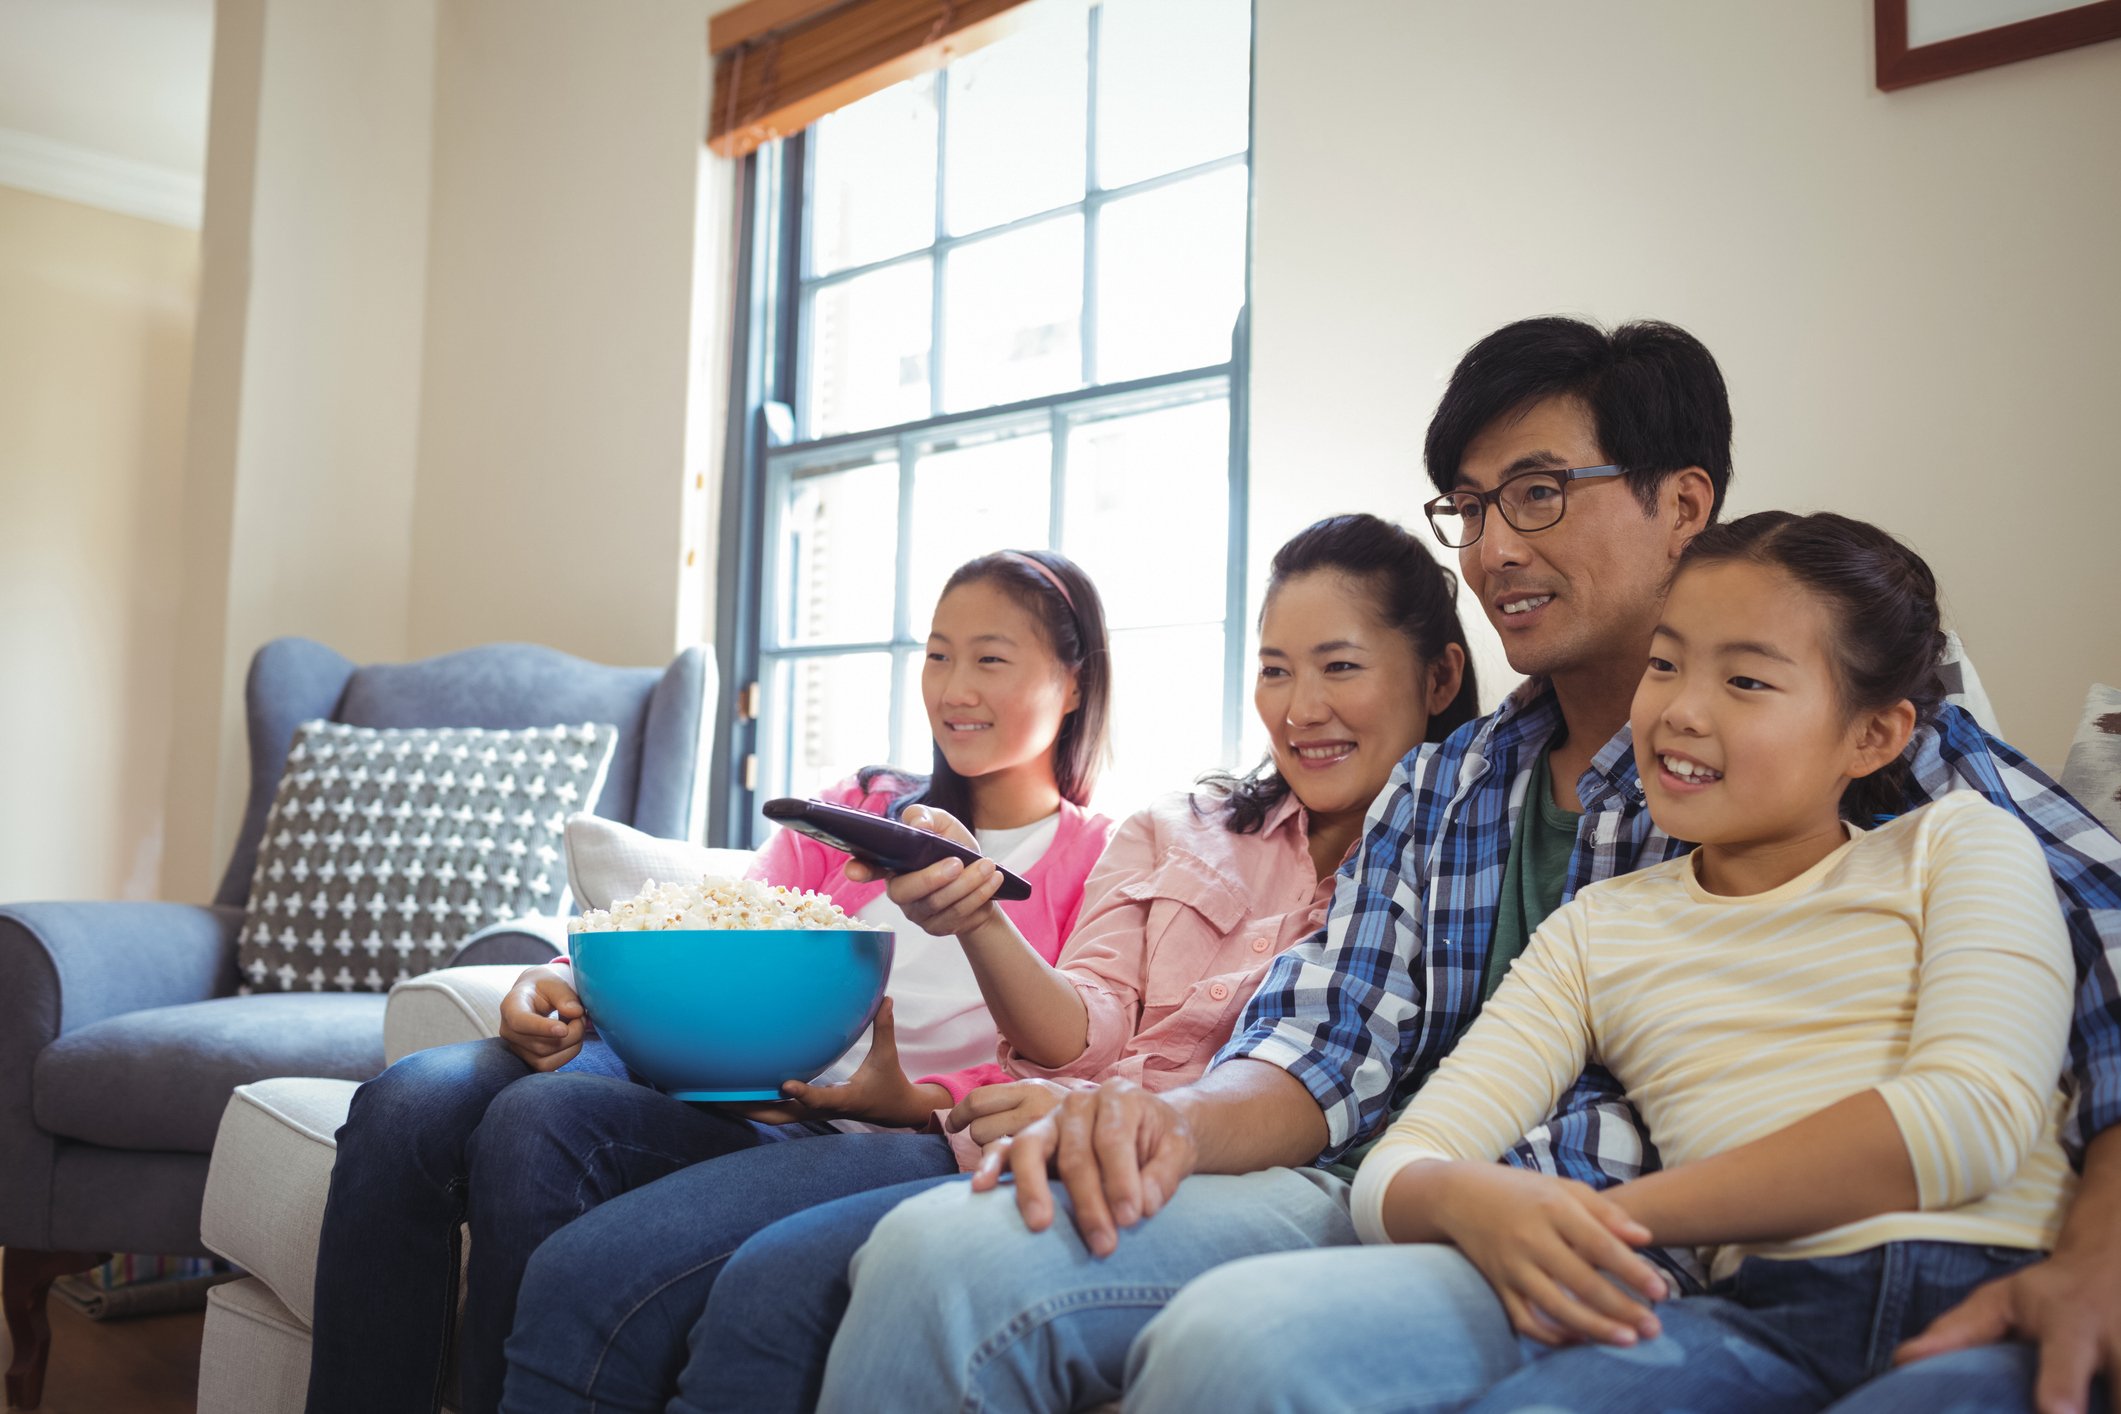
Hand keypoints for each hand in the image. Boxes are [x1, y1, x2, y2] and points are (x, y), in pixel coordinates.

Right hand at [498, 964, 587, 1069]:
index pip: (520, 1022)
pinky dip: (567, 1054)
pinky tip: (572, 1039)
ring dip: (572, 1046)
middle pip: (540, 1045)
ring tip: (578, 1025)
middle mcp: (508, 1031)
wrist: (535, 995)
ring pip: (546, 1060)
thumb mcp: (555, 982)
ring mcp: (516, 1048)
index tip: (564, 1029)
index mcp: (510, 1006)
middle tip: (582, 1015)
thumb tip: (575, 1013)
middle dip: (571, 1034)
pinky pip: (549, 1067)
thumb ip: (565, 995)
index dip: (542, 1028)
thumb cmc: (545, 987)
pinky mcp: (528, 1060)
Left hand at [730, 999, 947, 1129]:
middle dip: (752, 1108)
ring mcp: (813, 1112)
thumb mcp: (887, 1055)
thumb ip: (884, 1027)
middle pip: (781, 1115)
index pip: (820, 1098)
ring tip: (718, 1097)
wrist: (893, 1111)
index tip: (787, 1084)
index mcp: (844, 1098)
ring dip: (748, 1108)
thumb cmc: (889, 1082)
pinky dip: (757, 1104)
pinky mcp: (808, 1111)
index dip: (804, 1093)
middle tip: (723, 1097)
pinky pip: (778, 1110)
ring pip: (773, 1115)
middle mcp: (823, 1109)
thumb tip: (886, 997)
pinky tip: (739, 1094)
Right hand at [843, 806, 1004, 937]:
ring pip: (936, 903)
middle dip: (932, 877)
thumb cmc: (955, 849)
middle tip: (958, 863)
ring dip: (966, 884)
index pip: (868, 867)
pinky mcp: (938, 926)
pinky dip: (978, 896)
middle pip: (905, 891)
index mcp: (894, 864)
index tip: (853, 871)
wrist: (983, 881)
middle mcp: (900, 890)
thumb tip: (918, 827)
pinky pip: (956, 915)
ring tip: (987, 866)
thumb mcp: (943, 824)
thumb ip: (925, 817)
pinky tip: (992, 881)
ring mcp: (917, 912)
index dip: (859, 870)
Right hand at [970, 1078, 1195, 1257]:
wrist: (1147, 1129)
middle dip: (1088, 1202)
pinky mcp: (1031, 1140)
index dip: (1121, 1179)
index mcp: (1118, 1096)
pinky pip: (1004, 1148)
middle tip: (1104, 1245)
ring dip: (1034, 1188)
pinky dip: (991, 1166)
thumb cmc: (1161, 1141)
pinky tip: (982, 1188)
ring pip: (1031, 1147)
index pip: (1113, 1138)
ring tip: (1040, 1224)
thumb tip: (1144, 1206)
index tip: (1132, 1217)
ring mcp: (1049, 1120)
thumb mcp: (1179, 1150)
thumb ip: (1165, 1175)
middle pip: (1076, 1153)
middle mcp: (1078, 1104)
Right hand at [1427, 1163, 1667, 1346]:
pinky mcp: (1498, 1286)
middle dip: (1621, 1308)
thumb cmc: (1522, 1190)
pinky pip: (1526, 1320)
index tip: (1661, 1291)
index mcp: (1551, 1207)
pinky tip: (1581, 1339)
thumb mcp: (1563, 1188)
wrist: (1458, 1195)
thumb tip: (1646, 1239)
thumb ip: (1605, 1212)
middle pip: (1580, 1281)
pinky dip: (1553, 1336)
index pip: (1598, 1244)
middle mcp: (1530, 1238)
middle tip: (1653, 1327)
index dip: (1631, 1270)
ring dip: (1594, 1328)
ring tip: (1627, 1340)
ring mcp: (1511, 1265)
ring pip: (1555, 1307)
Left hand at [1895, 1249, 2120, 1413]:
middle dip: (2111, 1409)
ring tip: (2098, 1409)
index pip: (2067, 1361)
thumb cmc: (2052, 1296)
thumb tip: (1902, 1360)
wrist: (2120, 1261)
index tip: (2056, 1412)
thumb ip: (1958, 1332)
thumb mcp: (2003, 1301)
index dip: (2062, 1388)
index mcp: (2071, 1323)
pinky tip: (2111, 1407)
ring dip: (2118, 1405)